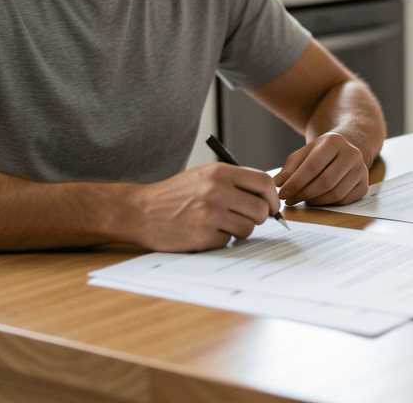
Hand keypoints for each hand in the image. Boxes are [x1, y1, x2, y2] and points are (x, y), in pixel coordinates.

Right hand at [129, 162, 278, 251]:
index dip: (272, 197)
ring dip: (240, 230)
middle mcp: (216, 191)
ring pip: (248, 227)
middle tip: (247, 218)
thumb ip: (234, 182)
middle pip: (260, 209)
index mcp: (219, 172)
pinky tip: (205, 231)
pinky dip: (221, 239)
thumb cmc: (175, 194)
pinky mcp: (203, 236)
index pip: (263, 182)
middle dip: (259, 217)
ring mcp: (210, 214)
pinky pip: (228, 241)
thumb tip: (267, 197)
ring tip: (221, 224)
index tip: (271, 205)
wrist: (140, 211)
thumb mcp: (204, 176)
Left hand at [275, 132, 369, 205]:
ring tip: (304, 199)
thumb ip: (289, 169)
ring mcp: (361, 169)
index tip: (283, 194)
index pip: (313, 166)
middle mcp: (352, 153)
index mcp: (334, 141)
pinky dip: (328, 203)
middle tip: (291, 200)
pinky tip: (319, 199)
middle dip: (305, 194)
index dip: (296, 183)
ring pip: (335, 194)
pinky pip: (344, 200)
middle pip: (325, 182)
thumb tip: (277, 184)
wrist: (344, 151)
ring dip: (315, 201)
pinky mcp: (364, 185)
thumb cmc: (320, 154)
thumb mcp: (303, 155)